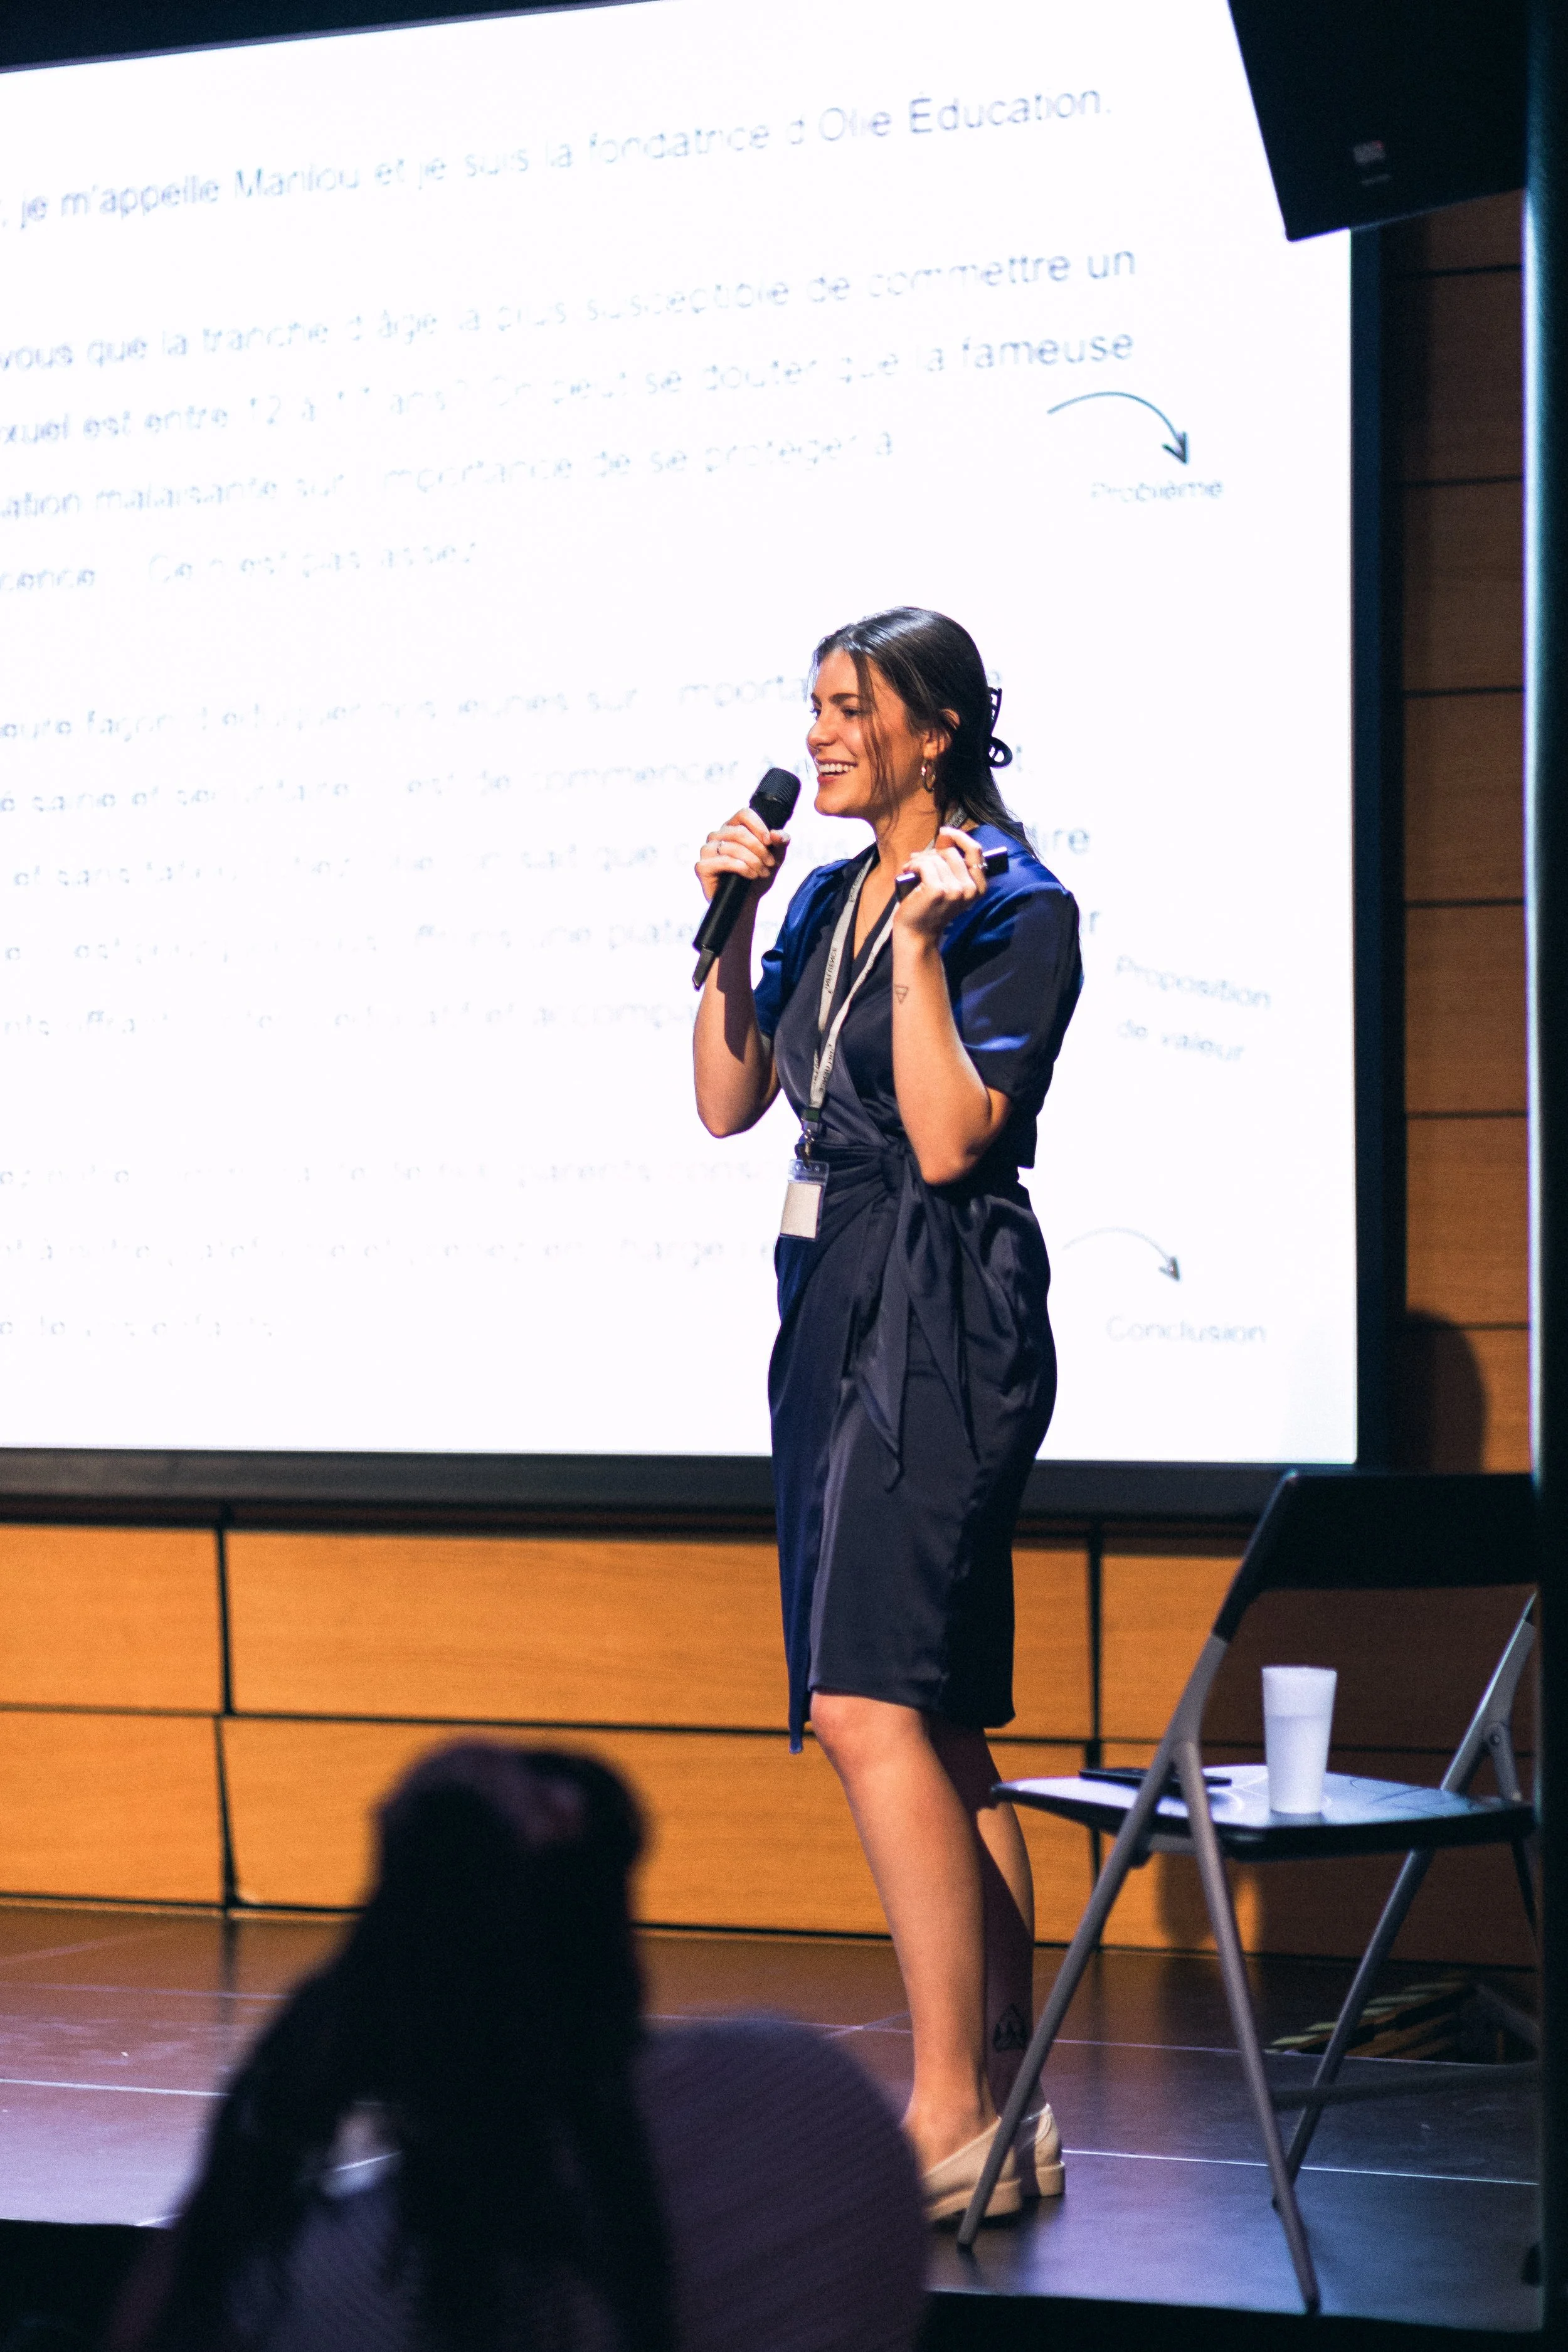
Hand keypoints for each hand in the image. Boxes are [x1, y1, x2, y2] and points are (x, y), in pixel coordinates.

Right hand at [695, 807, 788, 904]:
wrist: (746, 901)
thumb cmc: (757, 876)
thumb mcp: (775, 857)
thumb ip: (780, 842)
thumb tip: (777, 834)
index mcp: (732, 827)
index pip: (744, 814)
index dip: (759, 826)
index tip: (770, 842)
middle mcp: (717, 836)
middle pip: (740, 832)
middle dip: (760, 849)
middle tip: (770, 863)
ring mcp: (707, 850)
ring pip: (732, 847)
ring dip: (753, 861)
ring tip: (762, 872)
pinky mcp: (702, 867)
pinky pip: (724, 861)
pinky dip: (742, 868)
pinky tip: (751, 875)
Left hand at [893, 826, 985, 943]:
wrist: (917, 933)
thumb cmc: (930, 907)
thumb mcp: (947, 882)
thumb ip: (949, 860)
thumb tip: (945, 834)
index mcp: (978, 887)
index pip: (975, 851)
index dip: (959, 837)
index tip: (944, 832)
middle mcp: (970, 889)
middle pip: (951, 852)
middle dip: (932, 853)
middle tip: (919, 862)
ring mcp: (955, 890)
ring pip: (936, 858)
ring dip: (920, 860)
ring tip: (912, 869)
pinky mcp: (937, 891)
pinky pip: (925, 865)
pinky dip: (914, 865)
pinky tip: (908, 871)